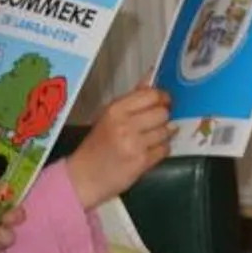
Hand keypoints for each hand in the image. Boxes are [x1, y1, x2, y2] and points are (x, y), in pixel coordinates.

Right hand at [65, 85, 173, 208]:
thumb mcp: (110, 116)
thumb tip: (152, 75)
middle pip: (163, 112)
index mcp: (115, 109)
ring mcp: (135, 144)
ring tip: (151, 138)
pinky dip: (161, 149)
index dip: (162, 98)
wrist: (84, 177)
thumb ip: (134, 97)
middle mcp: (125, 124)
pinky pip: (165, 149)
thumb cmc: (97, 144)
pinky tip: (150, 150)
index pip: (152, 94)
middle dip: (164, 117)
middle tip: (156, 123)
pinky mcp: (142, 161)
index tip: (163, 103)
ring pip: (167, 130)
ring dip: (164, 134)